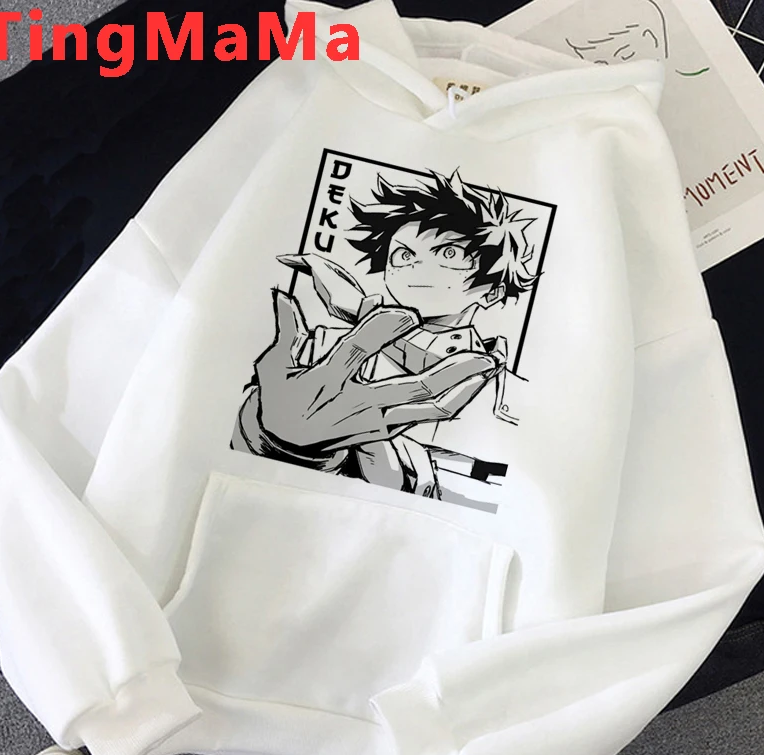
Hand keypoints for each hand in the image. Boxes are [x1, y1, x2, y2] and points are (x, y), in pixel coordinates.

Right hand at [253, 291, 498, 452]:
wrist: (288, 450)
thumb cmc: (283, 405)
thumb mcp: (274, 369)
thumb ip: (285, 331)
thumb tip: (281, 295)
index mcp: (329, 380)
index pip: (360, 349)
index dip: (383, 329)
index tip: (406, 313)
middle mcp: (359, 402)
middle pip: (413, 387)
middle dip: (451, 371)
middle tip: (482, 354)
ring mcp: (377, 419)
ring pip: (428, 407)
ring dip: (463, 388)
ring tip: (488, 368)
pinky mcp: (386, 430)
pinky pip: (426, 417)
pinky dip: (452, 401)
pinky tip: (471, 387)